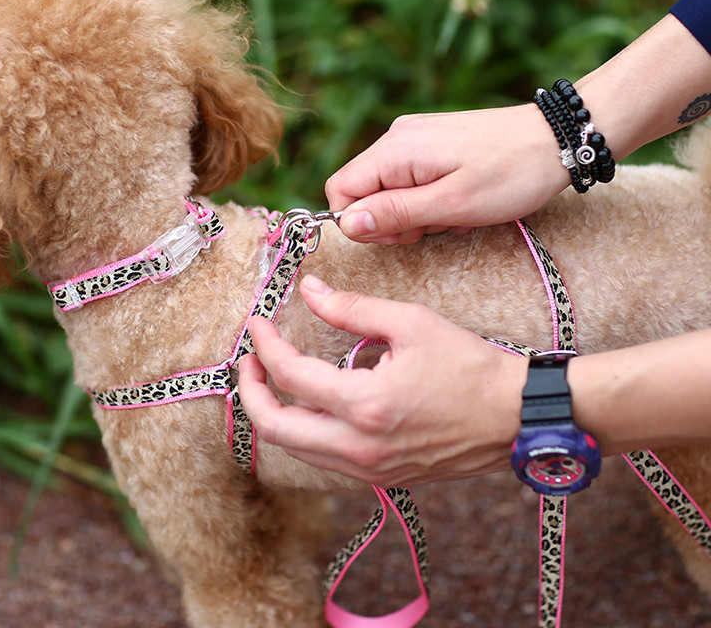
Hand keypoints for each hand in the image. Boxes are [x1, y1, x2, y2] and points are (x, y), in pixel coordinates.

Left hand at [238, 275, 527, 487]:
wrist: (516, 416)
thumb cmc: (470, 366)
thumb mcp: (412, 323)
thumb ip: (352, 307)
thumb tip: (309, 291)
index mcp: (367, 405)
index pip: (292, 376)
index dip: (265, 347)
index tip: (257, 324)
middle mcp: (361, 447)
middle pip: (276, 429)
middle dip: (251, 392)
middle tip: (251, 360)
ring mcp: (370, 469)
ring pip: (295, 450)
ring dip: (274, 413)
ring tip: (273, 378)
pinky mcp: (381, 477)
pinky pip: (323, 459)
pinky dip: (303, 432)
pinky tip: (310, 404)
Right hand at [325, 103, 569, 242]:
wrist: (555, 140)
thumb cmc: (509, 174)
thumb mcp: (451, 205)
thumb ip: (394, 214)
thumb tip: (347, 223)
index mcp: (395, 150)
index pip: (340, 190)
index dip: (361, 223)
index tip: (402, 233)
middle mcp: (397, 138)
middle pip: (362, 191)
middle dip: (392, 220)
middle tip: (434, 226)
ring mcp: (414, 137)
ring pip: (387, 189)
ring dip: (415, 212)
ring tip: (454, 213)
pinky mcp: (431, 142)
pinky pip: (409, 179)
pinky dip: (428, 198)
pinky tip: (458, 201)